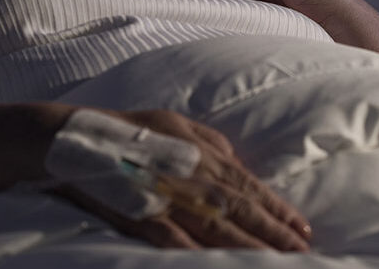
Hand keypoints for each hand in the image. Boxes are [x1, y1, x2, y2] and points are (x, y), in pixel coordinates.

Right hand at [60, 109, 311, 250]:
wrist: (74, 139)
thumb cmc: (129, 130)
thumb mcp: (177, 123)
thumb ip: (211, 143)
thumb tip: (239, 165)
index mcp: (202, 154)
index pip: (249, 187)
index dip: (278, 209)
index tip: (303, 229)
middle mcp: (191, 176)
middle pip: (241, 211)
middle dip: (275, 234)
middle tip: (302, 254)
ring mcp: (167, 198)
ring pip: (217, 230)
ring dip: (249, 249)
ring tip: (277, 264)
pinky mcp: (141, 217)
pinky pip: (175, 242)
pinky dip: (196, 256)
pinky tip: (217, 266)